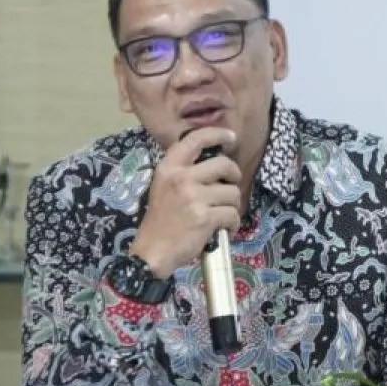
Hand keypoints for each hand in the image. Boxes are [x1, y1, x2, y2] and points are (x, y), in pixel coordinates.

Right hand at [130, 126, 241, 277]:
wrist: (152, 251)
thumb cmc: (161, 220)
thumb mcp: (164, 187)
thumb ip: (184, 172)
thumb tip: (216, 161)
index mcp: (169, 168)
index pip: (195, 140)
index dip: (217, 134)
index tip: (231, 138)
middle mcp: (181, 178)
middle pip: (224, 164)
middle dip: (234, 176)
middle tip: (230, 185)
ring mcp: (193, 197)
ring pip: (232, 192)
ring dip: (232, 205)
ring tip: (222, 214)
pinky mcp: (204, 217)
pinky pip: (232, 214)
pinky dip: (233, 224)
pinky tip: (224, 229)